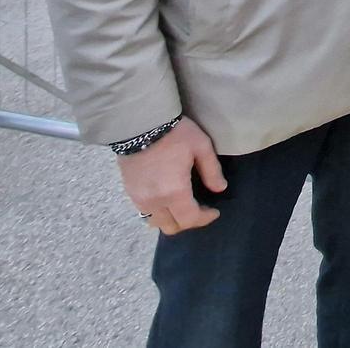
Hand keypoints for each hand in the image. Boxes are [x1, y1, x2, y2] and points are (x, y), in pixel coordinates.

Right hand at [119, 117, 224, 234]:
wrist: (139, 123)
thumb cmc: (174, 133)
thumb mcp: (201, 147)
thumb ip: (212, 171)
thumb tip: (220, 189)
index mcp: (174, 192)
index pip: (190, 219)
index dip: (205, 219)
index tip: (214, 211)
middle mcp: (154, 201)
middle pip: (172, 227)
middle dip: (188, 222)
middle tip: (199, 208)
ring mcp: (138, 198)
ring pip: (156, 223)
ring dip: (171, 219)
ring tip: (182, 205)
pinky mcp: (129, 191)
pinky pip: (144, 212)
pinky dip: (158, 212)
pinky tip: (166, 199)